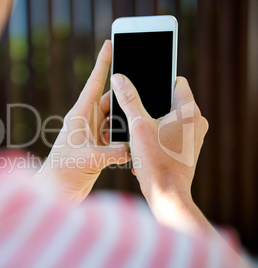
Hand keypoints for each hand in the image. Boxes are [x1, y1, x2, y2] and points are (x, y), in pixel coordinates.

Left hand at [35, 41, 129, 203]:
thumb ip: (113, 152)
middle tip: (140, 89)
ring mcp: (92, 134)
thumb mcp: (89, 159)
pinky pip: (115, 135)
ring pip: (114, 119)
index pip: (93, 84)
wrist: (56, 191)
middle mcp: (86, 122)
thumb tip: (132, 148)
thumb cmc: (63, 171)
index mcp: (79, 116)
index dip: (102, 63)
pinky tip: (133, 142)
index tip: (109, 45)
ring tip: (139, 121)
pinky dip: (124, 137)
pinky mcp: (97, 147)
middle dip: (123, 95)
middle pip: (108, 100)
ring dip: (125, 120)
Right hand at [111, 74, 209, 231]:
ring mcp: (193, 136)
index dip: (156, 83)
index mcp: (189, 110)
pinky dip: (157, 136)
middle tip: (133, 115)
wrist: (167, 195)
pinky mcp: (188, 148)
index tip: (141, 91)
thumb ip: (128, 99)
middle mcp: (196, 121)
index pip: (176, 81)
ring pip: (168, 119)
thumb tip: (118, 78)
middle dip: (149, 107)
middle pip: (169, 101)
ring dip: (151, 123)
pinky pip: (170, 133)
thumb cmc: (155, 162)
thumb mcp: (137, 126)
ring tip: (137, 134)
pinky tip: (144, 147)